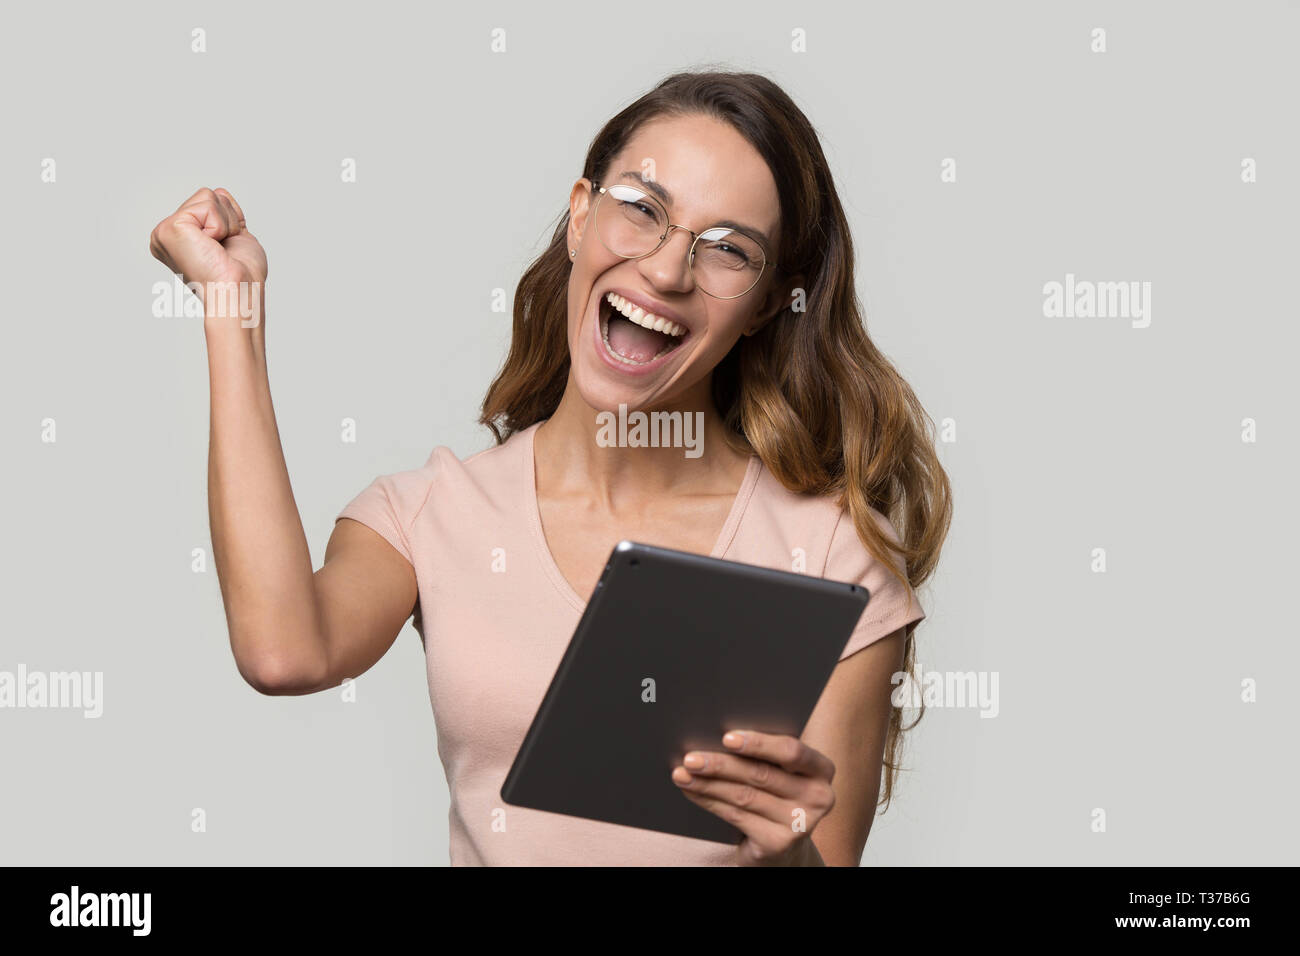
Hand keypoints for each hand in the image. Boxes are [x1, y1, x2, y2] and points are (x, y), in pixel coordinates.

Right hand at [149, 186, 267, 328]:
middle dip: (227, 220)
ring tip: (218, 249)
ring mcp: (164, 230)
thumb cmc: (241, 275)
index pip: (210, 201)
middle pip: (209, 195)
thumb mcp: (235, 235)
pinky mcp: (169, 228)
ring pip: (208, 196)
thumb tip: (219, 193)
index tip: (225, 250)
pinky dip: (220, 226)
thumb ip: (223, 214)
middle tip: (223, 250)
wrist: (239, 292)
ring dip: (225, 224)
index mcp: (179, 235)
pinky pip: (208, 204)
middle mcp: (166, 232)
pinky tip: (212, 247)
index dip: (229, 221)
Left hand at [672, 729, 834, 865]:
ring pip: (744, 796)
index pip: (792, 751)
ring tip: (682, 773)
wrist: (783, 843)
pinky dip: (709, 801)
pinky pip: (736, 816)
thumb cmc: (776, 793)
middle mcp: (818, 797)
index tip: (726, 737)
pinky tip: (691, 791)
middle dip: (721, 764)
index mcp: (821, 769)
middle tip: (691, 757)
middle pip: (761, 774)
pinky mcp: (778, 843)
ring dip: (708, 783)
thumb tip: (717, 733)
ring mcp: (800, 823)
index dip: (758, 743)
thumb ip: (765, 754)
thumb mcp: (781, 771)